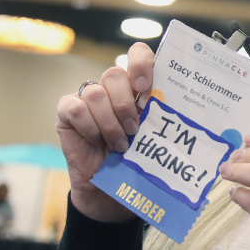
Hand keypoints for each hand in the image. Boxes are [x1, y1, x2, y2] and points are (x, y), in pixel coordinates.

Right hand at [56, 42, 154, 221]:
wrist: (110, 194)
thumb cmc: (135, 164)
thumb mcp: (152, 140)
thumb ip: (159, 120)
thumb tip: (181, 114)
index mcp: (136, 89)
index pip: (137, 55)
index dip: (141, 62)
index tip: (145, 86)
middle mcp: (111, 89)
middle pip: (114, 74)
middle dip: (125, 103)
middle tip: (134, 129)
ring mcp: (87, 99)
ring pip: (95, 92)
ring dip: (110, 122)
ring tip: (120, 145)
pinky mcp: (67, 112)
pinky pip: (75, 107)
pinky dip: (89, 126)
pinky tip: (96, 141)